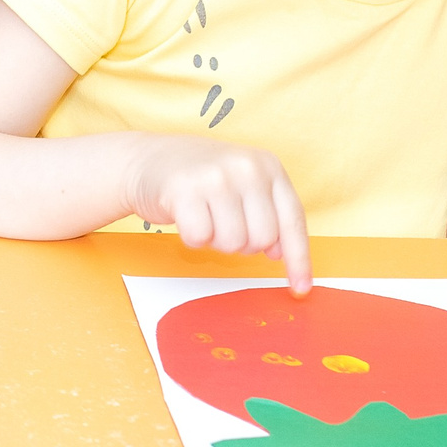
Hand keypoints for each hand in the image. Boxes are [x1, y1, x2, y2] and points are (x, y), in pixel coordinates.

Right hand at [122, 135, 311, 291]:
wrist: (146, 157)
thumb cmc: (199, 177)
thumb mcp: (243, 184)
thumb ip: (267, 214)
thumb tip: (278, 253)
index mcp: (268, 166)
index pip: (292, 220)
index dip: (298, 259)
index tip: (300, 289)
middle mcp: (246, 167)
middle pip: (263, 239)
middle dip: (243, 243)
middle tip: (223, 224)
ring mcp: (215, 176)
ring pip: (232, 242)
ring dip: (215, 241)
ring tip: (204, 217)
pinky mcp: (184, 189)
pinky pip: (199, 238)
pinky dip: (191, 237)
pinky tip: (185, 216)